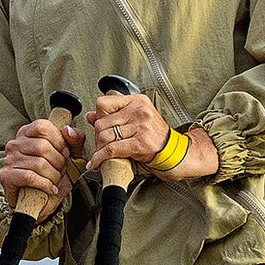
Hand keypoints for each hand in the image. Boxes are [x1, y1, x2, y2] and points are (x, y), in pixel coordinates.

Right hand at [0, 114, 79, 210]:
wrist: (42, 203)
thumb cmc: (54, 175)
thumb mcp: (71, 157)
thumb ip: (75, 140)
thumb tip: (68, 129)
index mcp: (28, 133)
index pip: (42, 127)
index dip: (58, 140)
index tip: (66, 153)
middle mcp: (15, 144)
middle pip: (42, 146)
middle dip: (58, 162)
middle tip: (61, 171)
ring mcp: (9, 160)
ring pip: (38, 163)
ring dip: (53, 175)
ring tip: (55, 181)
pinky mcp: (7, 176)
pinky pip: (30, 177)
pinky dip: (45, 184)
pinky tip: (50, 188)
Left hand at [87, 89, 217, 181]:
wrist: (174, 151)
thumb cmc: (155, 136)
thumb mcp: (136, 119)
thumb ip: (113, 115)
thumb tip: (90, 115)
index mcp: (137, 101)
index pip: (103, 103)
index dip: (98, 116)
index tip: (100, 126)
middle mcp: (139, 111)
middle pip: (102, 122)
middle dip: (97, 137)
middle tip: (100, 145)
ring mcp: (141, 126)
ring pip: (105, 136)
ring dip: (98, 149)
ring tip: (101, 154)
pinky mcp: (140, 143)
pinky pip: (112, 150)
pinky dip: (100, 158)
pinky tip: (96, 163)